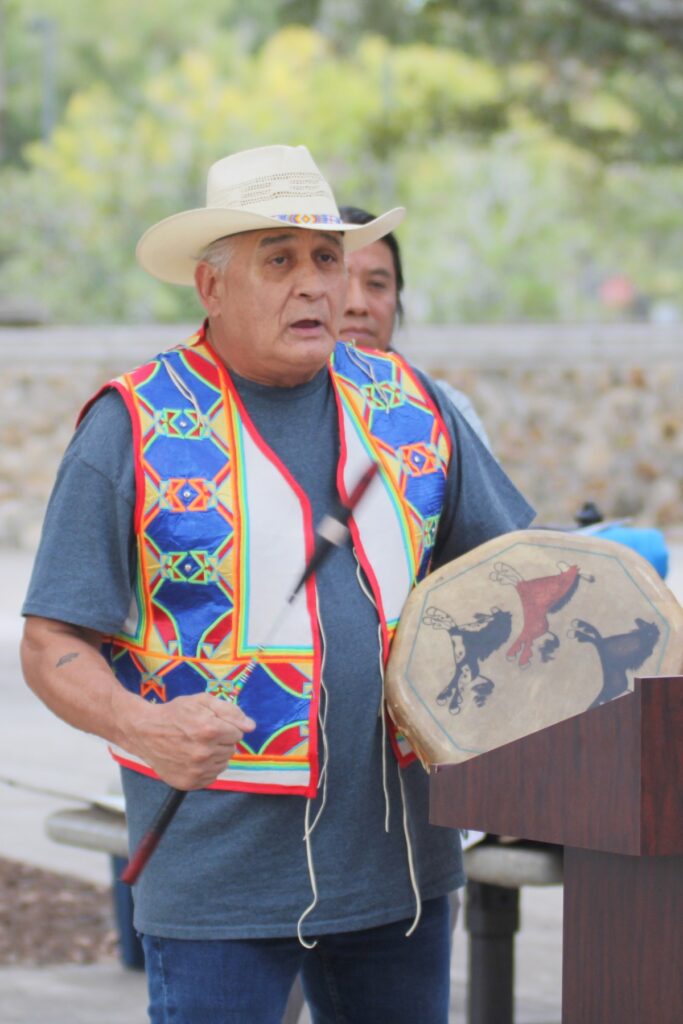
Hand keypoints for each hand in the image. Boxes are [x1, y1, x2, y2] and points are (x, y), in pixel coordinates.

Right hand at [118, 692, 255, 789]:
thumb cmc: (175, 713)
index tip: (210, 723)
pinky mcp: (189, 783)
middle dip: (221, 740)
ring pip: (223, 763)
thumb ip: (230, 711)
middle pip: (231, 749)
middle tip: (201, 734)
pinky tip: (192, 758)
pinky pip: (212, 776)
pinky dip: (207, 768)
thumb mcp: (202, 701)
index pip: (238, 733)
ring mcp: (196, 771)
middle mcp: (204, 753)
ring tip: (196, 745)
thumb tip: (251, 726)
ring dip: (215, 755)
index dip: (226, 726)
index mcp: (210, 730)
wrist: (145, 732)